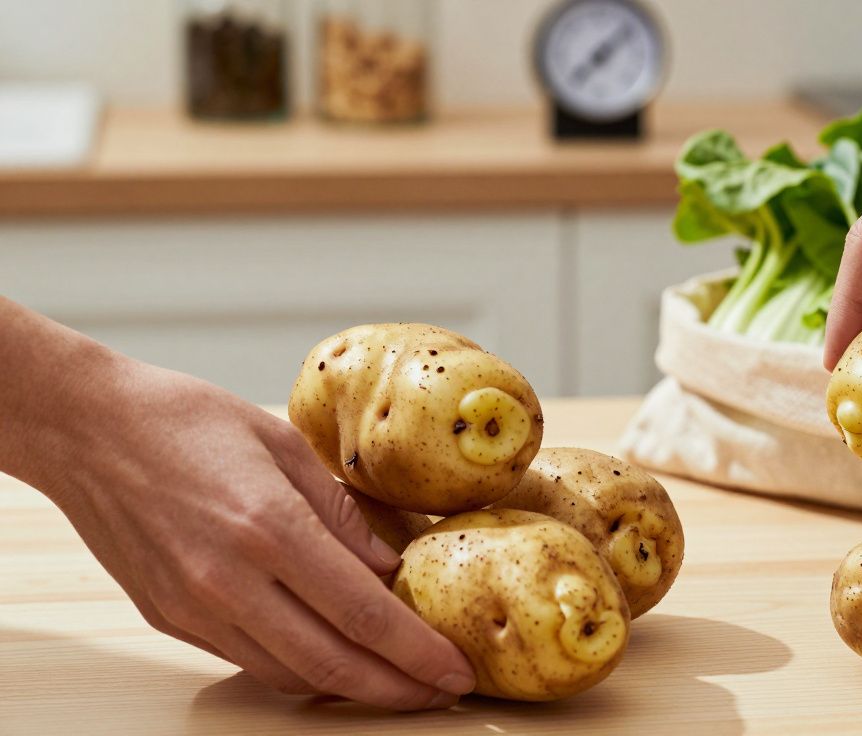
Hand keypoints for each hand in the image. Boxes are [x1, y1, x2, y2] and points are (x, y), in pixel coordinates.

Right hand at [37, 358, 474, 710]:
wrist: (88, 430)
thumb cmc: (187, 420)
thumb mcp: (283, 445)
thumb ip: (342, 512)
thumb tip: (389, 565)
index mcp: (268, 527)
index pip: (362, 612)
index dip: (416, 652)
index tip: (454, 671)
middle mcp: (229, 580)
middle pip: (332, 663)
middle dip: (396, 689)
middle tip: (440, 693)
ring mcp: (194, 608)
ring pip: (290, 675)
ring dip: (350, 689)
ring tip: (397, 681)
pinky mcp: (171, 620)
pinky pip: (250, 662)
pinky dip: (299, 672)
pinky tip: (334, 660)